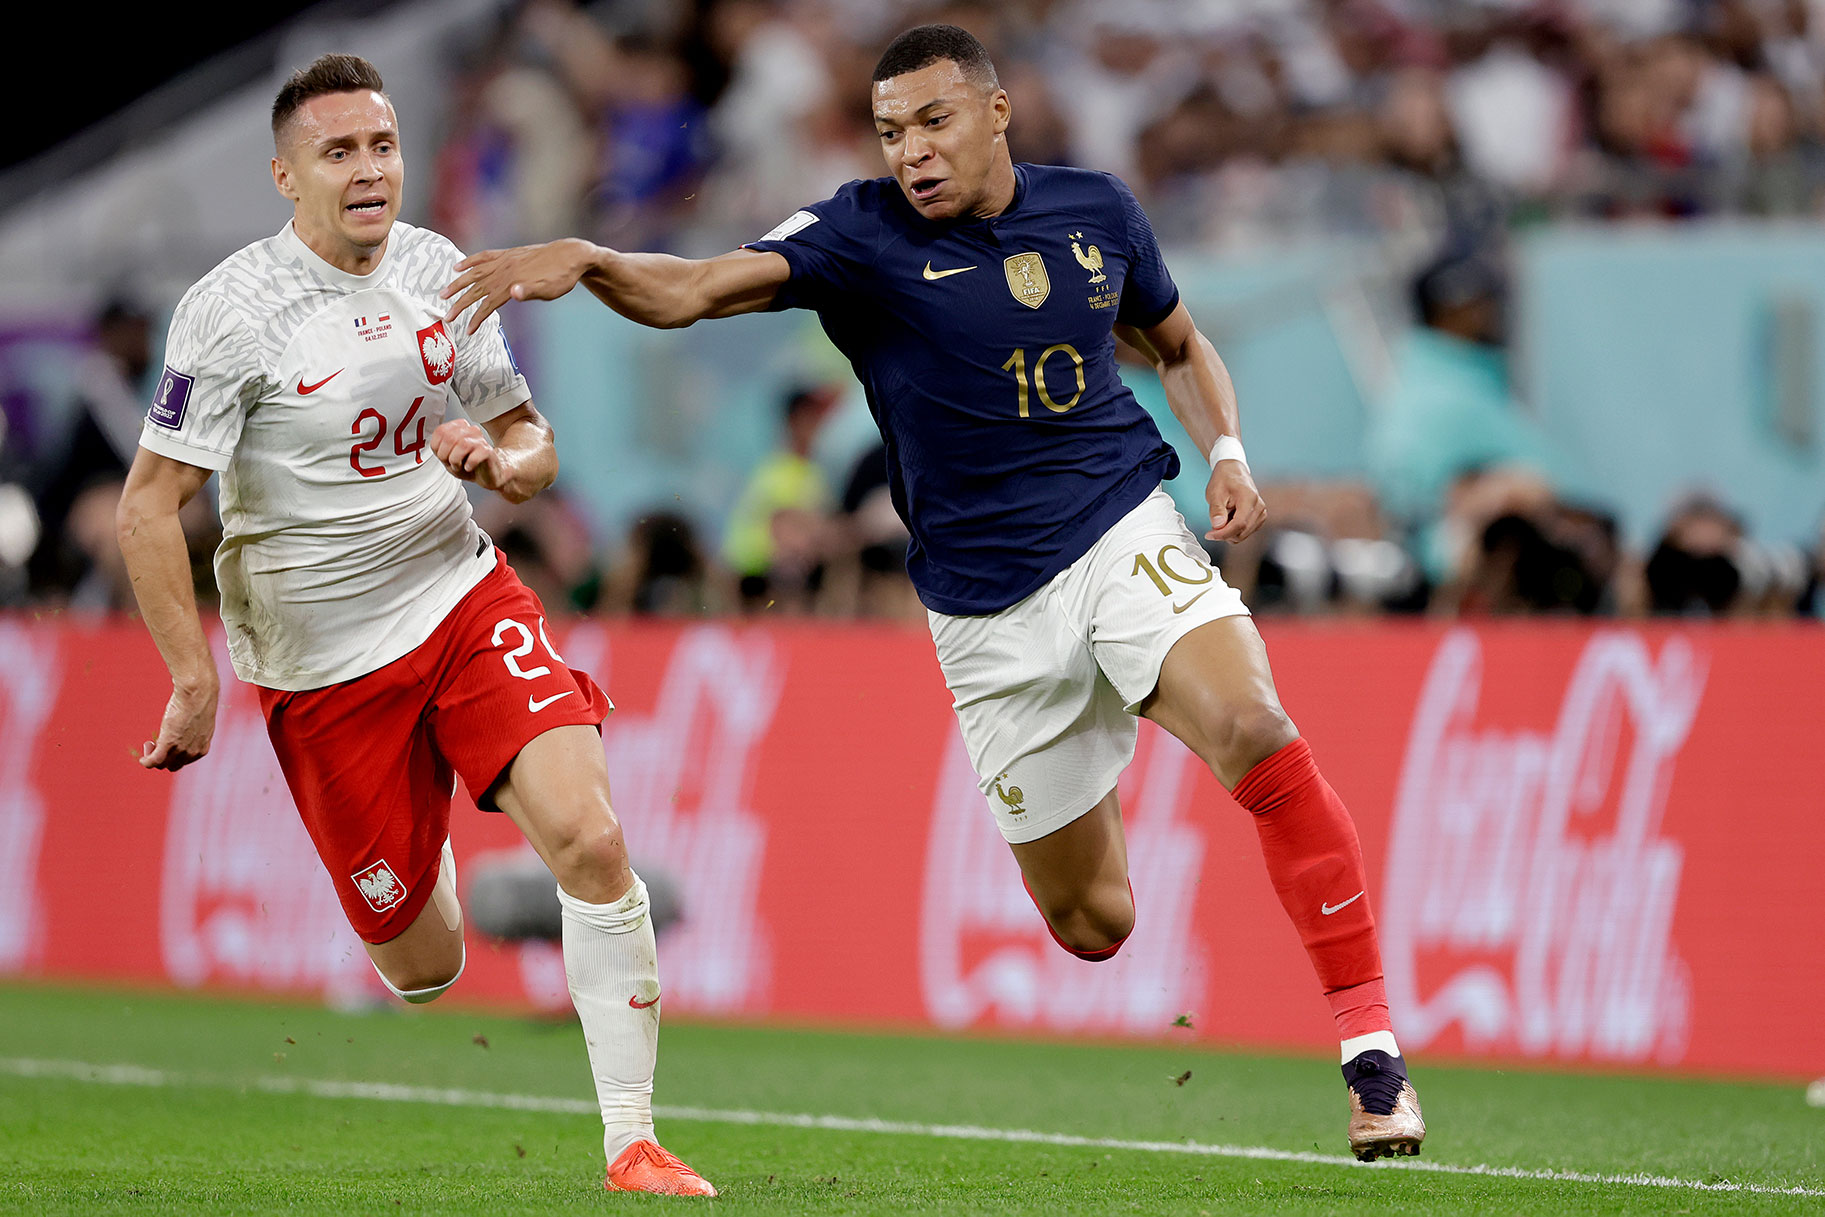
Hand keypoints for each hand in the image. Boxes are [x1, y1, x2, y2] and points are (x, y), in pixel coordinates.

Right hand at [140, 679, 217, 770]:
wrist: (198, 695)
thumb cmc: (198, 704)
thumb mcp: (198, 723)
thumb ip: (193, 731)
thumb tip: (185, 731)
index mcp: (202, 749)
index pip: (184, 762)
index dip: (173, 755)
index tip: (167, 744)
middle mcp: (192, 753)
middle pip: (172, 766)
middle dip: (163, 758)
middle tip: (156, 744)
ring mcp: (180, 749)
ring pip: (162, 764)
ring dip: (153, 757)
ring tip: (150, 744)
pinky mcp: (168, 743)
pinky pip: (153, 761)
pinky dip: (146, 762)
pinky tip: (142, 760)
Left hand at [430, 419, 510, 493]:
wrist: (487, 475)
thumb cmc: (468, 465)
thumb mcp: (448, 458)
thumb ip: (439, 449)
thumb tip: (435, 446)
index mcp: (459, 428)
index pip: (440, 431)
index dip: (437, 447)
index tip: (443, 457)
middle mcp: (470, 430)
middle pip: (449, 437)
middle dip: (445, 455)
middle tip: (450, 463)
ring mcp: (480, 440)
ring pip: (462, 444)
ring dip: (456, 460)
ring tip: (459, 466)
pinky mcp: (488, 451)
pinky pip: (475, 455)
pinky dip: (468, 465)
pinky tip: (469, 468)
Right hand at [441, 237, 597, 333]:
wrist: (571, 254)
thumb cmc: (562, 277)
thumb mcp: (550, 289)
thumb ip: (530, 291)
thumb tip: (512, 293)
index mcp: (512, 282)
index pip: (489, 303)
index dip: (477, 318)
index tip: (468, 331)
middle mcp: (505, 269)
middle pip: (477, 289)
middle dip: (460, 304)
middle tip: (446, 316)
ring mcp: (505, 260)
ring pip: (475, 272)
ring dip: (458, 283)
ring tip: (444, 292)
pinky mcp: (508, 254)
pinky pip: (484, 257)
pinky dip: (470, 261)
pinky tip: (459, 266)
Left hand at [1205, 461, 1266, 542]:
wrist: (1233, 471)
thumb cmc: (1224, 479)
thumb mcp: (1215, 493)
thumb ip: (1216, 510)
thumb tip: (1217, 526)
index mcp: (1250, 498)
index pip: (1239, 524)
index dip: (1223, 534)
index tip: (1209, 535)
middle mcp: (1259, 507)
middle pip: (1242, 532)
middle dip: (1224, 534)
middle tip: (1211, 527)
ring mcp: (1261, 513)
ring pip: (1243, 534)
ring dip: (1229, 532)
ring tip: (1221, 518)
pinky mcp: (1259, 518)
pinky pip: (1245, 532)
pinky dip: (1234, 530)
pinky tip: (1228, 519)